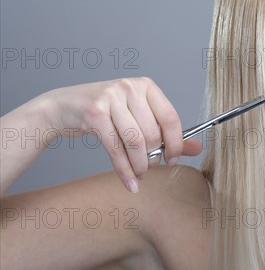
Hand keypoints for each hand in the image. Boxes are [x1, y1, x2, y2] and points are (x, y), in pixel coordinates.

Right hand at [42, 77, 201, 191]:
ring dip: (139, 165)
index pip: (170, 117)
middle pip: (152, 132)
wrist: (61, 107)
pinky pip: (115, 149)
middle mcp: (129, 88)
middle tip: (149, 168)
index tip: (173, 159)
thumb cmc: (105, 112)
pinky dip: (124, 170)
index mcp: (145, 86)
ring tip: (140, 175)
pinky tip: (130, 182)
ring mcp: (110, 98)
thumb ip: (167, 132)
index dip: (175, 142)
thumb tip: (197, 148)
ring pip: (135, 142)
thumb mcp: (137, 116)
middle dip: (153, 157)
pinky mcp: (94, 113)